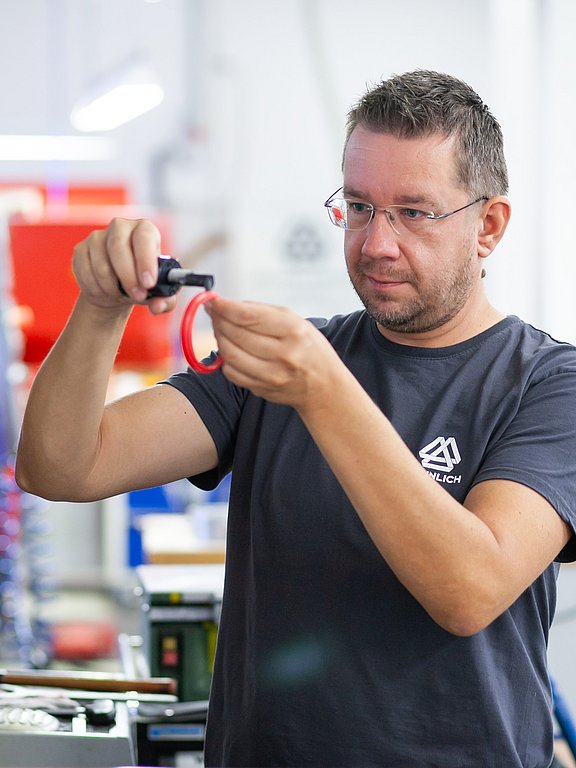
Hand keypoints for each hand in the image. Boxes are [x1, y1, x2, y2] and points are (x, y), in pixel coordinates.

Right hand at [72, 217, 175, 314]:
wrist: (118, 288)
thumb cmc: (142, 283)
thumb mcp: (158, 293)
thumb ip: (165, 300)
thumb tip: (158, 306)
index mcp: (145, 230)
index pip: (144, 237)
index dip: (145, 260)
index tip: (149, 284)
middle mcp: (120, 227)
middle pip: (118, 247)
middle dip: (128, 277)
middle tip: (137, 296)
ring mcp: (97, 237)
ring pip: (101, 265)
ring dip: (112, 288)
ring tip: (122, 296)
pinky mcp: (81, 249)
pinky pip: (85, 273)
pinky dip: (97, 289)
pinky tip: (106, 292)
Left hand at [206, 297, 341, 407]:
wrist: (324, 386)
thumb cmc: (309, 349)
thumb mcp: (296, 322)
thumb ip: (263, 313)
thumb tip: (228, 305)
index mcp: (293, 331)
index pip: (248, 316)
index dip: (225, 307)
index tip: (213, 301)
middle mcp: (283, 354)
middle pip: (236, 334)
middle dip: (219, 320)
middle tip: (214, 312)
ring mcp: (271, 375)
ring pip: (230, 354)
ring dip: (219, 338)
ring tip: (220, 329)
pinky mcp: (262, 388)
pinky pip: (231, 372)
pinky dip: (226, 359)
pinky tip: (230, 350)